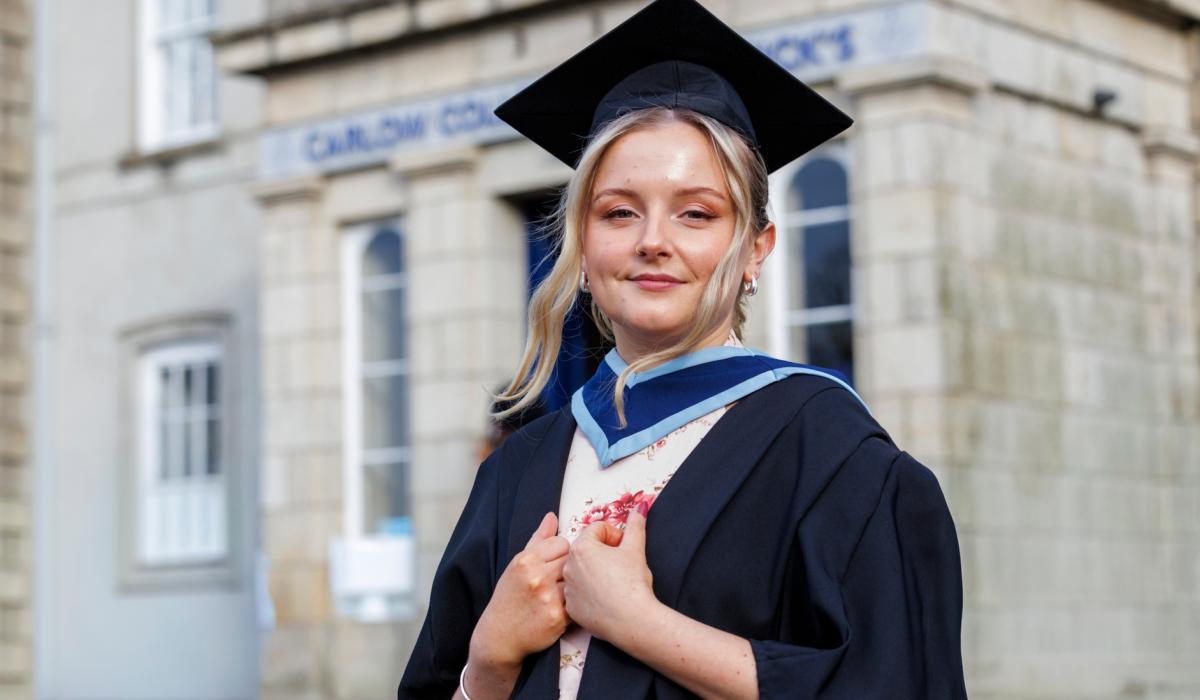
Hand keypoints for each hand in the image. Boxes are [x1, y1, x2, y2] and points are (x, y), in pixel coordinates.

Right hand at [469, 512, 569, 670]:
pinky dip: (575, 606)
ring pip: (577, 581)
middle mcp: (536, 576)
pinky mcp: (558, 618)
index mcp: (526, 560)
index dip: (562, 553)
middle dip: (569, 569)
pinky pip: (578, 603)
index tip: (555, 564)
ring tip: (562, 594)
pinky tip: (563, 608)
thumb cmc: (509, 597)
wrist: (500, 635)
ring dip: (574, 587)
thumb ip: (538, 539)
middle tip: (559, 580)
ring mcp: (548, 597)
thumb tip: (552, 516)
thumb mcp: (517, 565)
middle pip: (572, 560)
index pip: (562, 542)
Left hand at [562, 503, 659, 642]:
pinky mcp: (571, 608)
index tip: (624, 547)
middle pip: (587, 549)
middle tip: (620, 564)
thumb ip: (636, 524)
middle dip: (603, 552)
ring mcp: (567, 588)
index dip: (615, 536)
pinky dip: (589, 593)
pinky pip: (578, 593)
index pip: (597, 530)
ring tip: (614, 582)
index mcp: (582, 547)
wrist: (633, 620)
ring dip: (595, 572)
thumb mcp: (636, 548)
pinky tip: (606, 598)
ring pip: (581, 571)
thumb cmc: (633, 583)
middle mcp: (569, 566)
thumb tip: (641, 506)